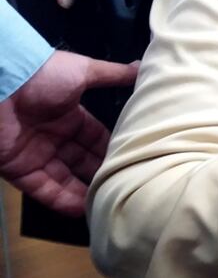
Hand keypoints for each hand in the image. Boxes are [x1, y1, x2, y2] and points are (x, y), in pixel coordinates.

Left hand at [0, 51, 137, 215]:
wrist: (2, 84)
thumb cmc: (44, 75)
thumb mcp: (84, 71)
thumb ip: (113, 74)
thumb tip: (143, 67)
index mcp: (70, 116)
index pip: (96, 138)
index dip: (111, 149)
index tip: (133, 161)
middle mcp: (54, 137)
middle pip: (82, 161)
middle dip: (100, 173)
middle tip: (125, 185)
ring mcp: (36, 155)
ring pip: (65, 179)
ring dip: (83, 192)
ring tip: (107, 203)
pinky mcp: (19, 170)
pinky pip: (44, 189)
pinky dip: (61, 200)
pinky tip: (81, 210)